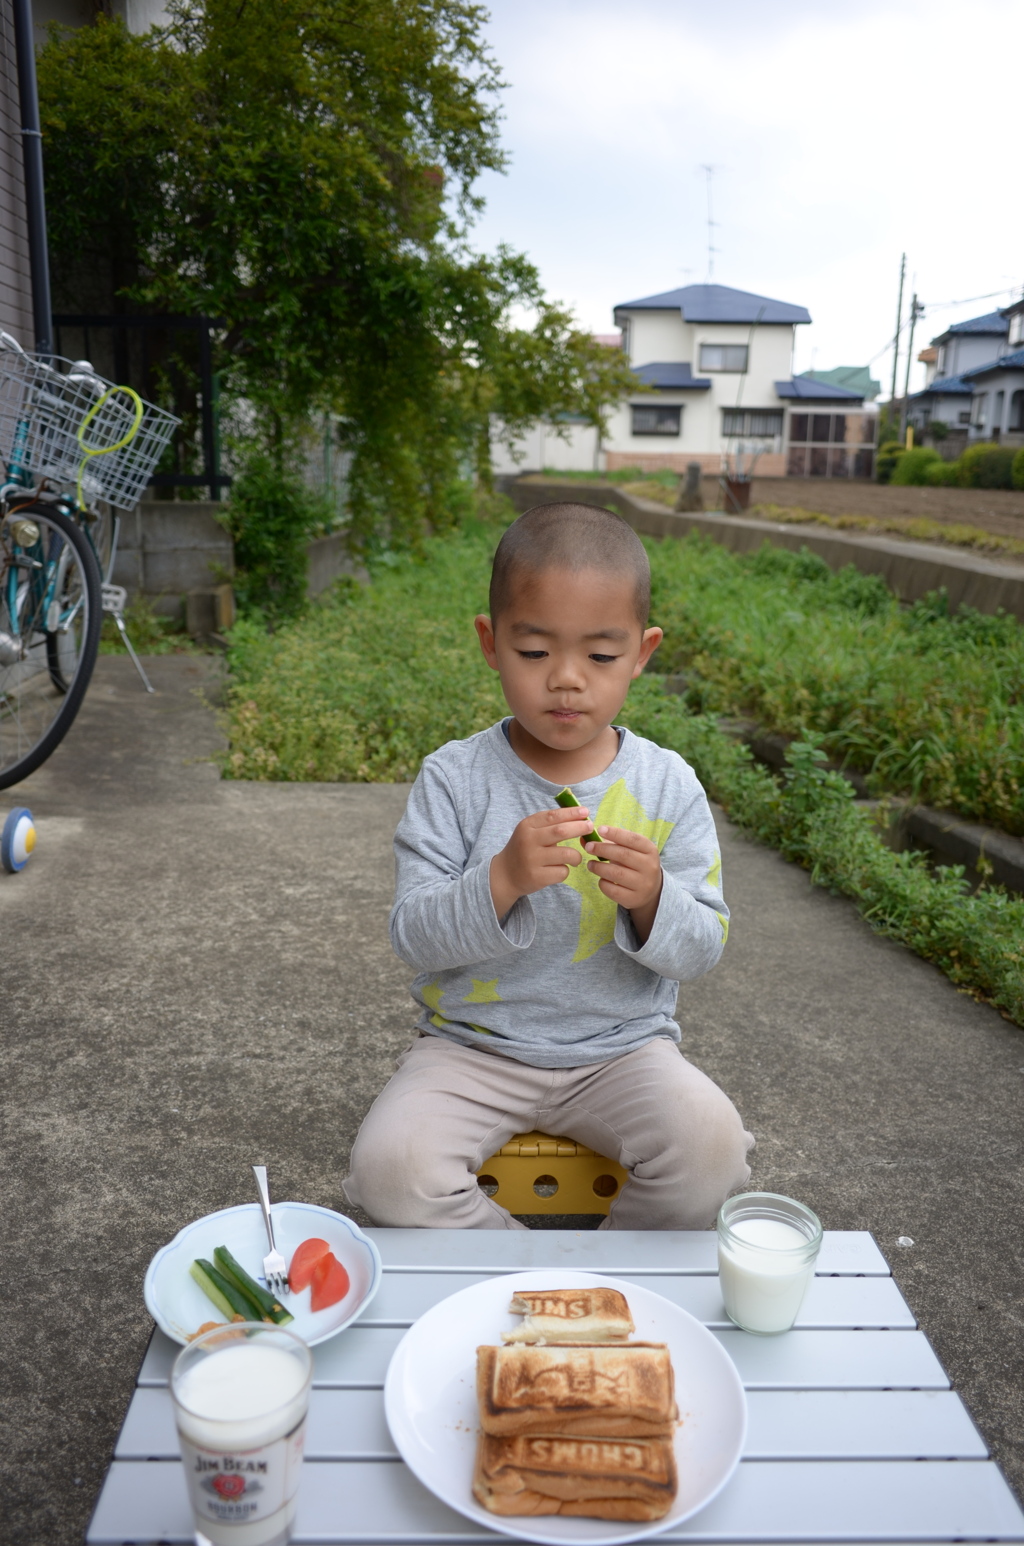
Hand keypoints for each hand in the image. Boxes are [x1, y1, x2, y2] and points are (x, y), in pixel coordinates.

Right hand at [490, 807, 594, 918]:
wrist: (505, 874)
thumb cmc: (524, 849)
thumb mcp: (530, 831)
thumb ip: (550, 823)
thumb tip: (580, 816)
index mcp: (527, 826)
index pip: (553, 816)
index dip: (571, 813)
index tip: (586, 811)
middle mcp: (528, 841)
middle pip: (561, 832)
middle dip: (580, 827)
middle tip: (590, 827)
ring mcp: (532, 860)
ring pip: (567, 854)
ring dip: (576, 856)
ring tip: (575, 858)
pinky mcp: (537, 877)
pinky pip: (562, 872)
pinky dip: (565, 870)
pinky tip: (558, 870)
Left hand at [584, 826, 663, 943]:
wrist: (651, 891)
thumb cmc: (635, 864)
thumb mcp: (630, 851)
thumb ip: (610, 843)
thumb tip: (584, 838)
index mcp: (650, 851)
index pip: (633, 839)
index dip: (616, 833)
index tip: (600, 829)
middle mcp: (650, 867)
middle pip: (623, 855)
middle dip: (603, 849)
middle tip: (589, 847)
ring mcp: (643, 885)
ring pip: (616, 873)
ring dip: (599, 867)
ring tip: (590, 864)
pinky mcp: (634, 899)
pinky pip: (612, 890)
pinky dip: (603, 883)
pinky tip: (601, 878)